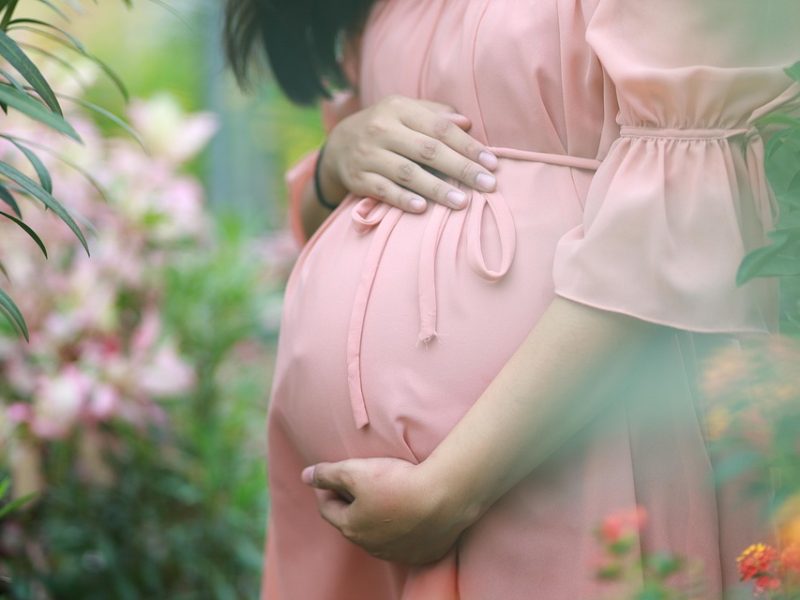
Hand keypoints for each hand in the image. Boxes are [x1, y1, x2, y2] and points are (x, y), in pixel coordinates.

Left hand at [301, 457, 478, 564]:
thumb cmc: (397, 482)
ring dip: (378, 518)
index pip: (328, 509)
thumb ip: (327, 473)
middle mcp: (372, 546)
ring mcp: (398, 553)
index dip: (327, 490)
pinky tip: (411, 511)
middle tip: (359, 483)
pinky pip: (406, 541)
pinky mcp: (422, 553)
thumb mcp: (355, 471)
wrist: (444, 497)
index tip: (332, 476)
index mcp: (352, 527)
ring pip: (380, 534)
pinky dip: (403, 528)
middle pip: (354, 523)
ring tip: (387, 496)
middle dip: (351, 504)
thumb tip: (306, 475)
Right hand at [320, 94, 498, 212]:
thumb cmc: (386, 128)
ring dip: (437, 189)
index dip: (468, 146)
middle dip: (461, 169)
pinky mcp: (358, 178)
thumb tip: (467, 123)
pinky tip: (423, 209)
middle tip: (488, 185)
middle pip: (428, 150)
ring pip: (408, 172)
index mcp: (399, 109)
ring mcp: (368, 154)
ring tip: (462, 202)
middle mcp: (382, 129)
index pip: (440, 128)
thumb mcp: (406, 112)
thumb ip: (436, 115)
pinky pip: (383, 190)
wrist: (339, 145)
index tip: (492, 163)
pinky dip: (403, 200)